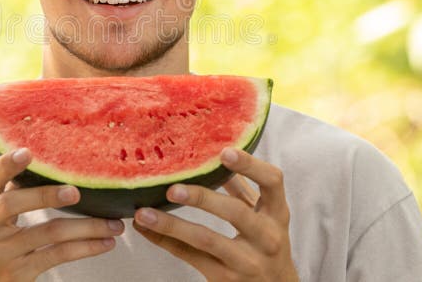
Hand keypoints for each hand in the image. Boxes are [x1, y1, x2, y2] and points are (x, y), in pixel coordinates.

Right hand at [0, 148, 123, 280]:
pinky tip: (105, 243)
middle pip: (12, 203)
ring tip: (114, 224)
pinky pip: (57, 255)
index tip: (27, 151)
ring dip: (86, 227)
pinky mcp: (18, 273)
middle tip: (76, 192)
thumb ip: (11, 193)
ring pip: (47, 232)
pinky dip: (85, 248)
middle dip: (46, 195)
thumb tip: (47, 163)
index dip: (6, 164)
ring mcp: (1, 252)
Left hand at [133, 148, 297, 281]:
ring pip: (206, 240)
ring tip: (145, 213)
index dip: (250, 165)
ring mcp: (247, 261)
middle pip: (236, 213)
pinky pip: (190, 256)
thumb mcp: (264, 215)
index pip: (272, 182)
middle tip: (172, 189)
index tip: (225, 152)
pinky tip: (145, 228)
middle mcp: (267, 237)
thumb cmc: (266, 243)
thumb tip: (214, 153)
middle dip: (203, 199)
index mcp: (277, 213)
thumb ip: (242, 187)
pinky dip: (164, 240)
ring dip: (172, 225)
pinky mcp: (225, 278)